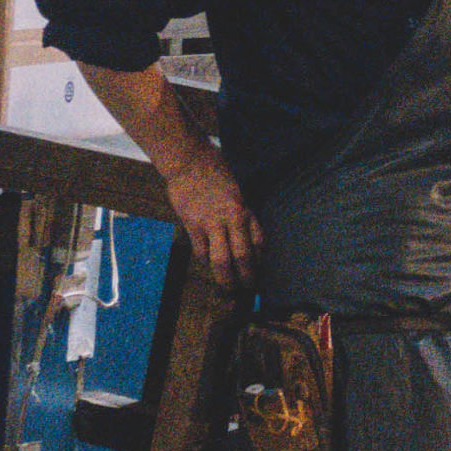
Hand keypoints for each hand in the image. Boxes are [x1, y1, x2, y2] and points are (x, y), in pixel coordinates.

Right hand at [161, 157, 262, 291]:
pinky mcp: (192, 226)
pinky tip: (208, 263)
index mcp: (245, 209)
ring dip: (225, 278)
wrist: (190, 162)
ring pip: (221, 260)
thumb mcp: (237, 191)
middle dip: (247, 276)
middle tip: (248, 289)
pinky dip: (205, 260)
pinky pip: (201, 251)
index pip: (259, 242)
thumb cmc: (216, 172)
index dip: (261, 260)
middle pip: (243, 256)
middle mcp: (232, 219)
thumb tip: (245, 235)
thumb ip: (241, 212)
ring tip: (228, 287)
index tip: (260, 270)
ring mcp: (211, 224)